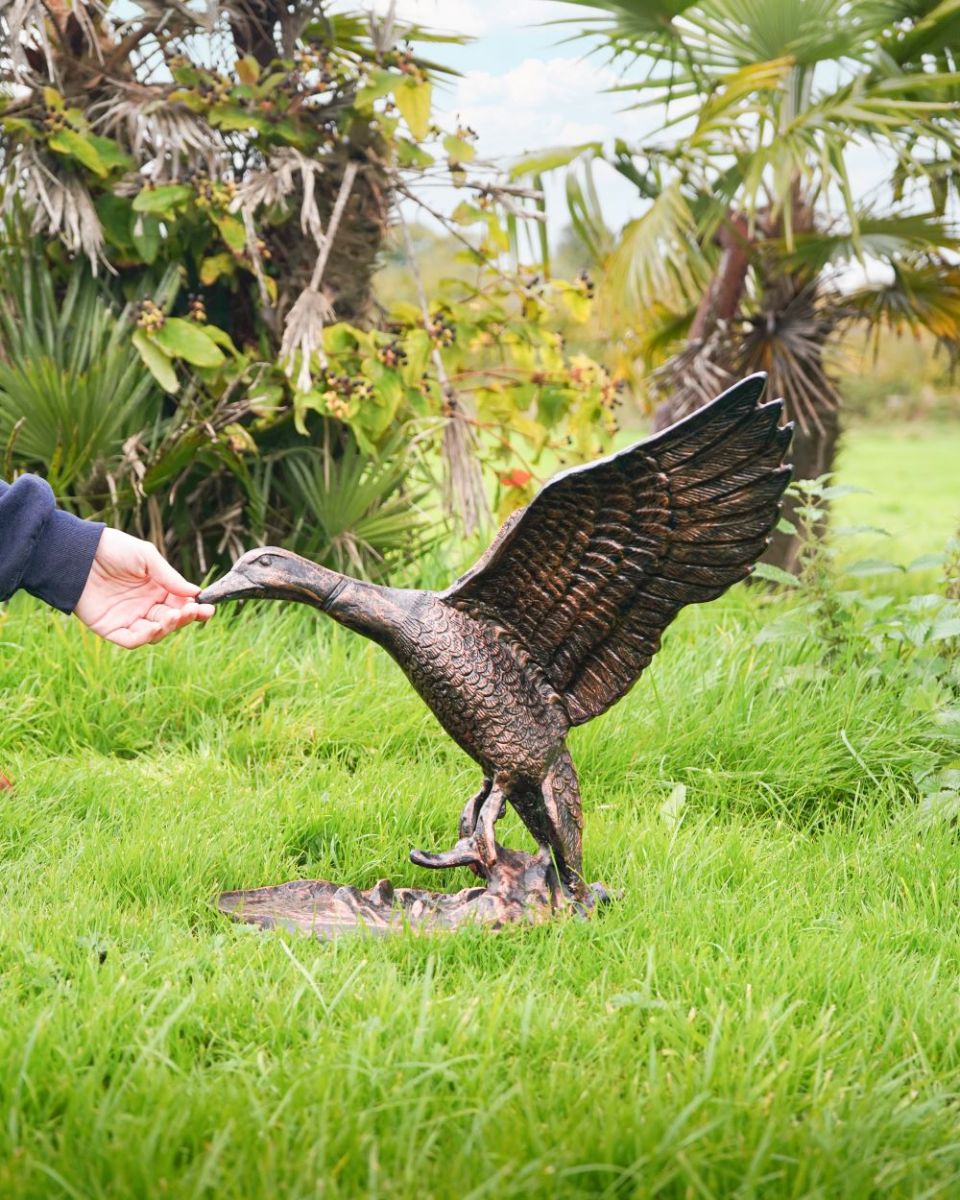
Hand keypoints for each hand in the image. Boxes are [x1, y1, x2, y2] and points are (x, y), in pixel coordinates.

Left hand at [74, 528, 214, 648]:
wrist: (78, 553)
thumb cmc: (113, 549)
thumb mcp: (146, 557)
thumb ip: (170, 577)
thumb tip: (195, 592)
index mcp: (156, 589)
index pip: (181, 604)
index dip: (195, 608)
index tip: (208, 609)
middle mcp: (145, 606)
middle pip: (172, 620)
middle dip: (184, 618)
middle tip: (191, 611)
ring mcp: (129, 618)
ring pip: (156, 633)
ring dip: (168, 627)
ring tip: (172, 615)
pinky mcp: (111, 628)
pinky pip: (132, 639)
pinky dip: (145, 637)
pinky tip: (155, 627)